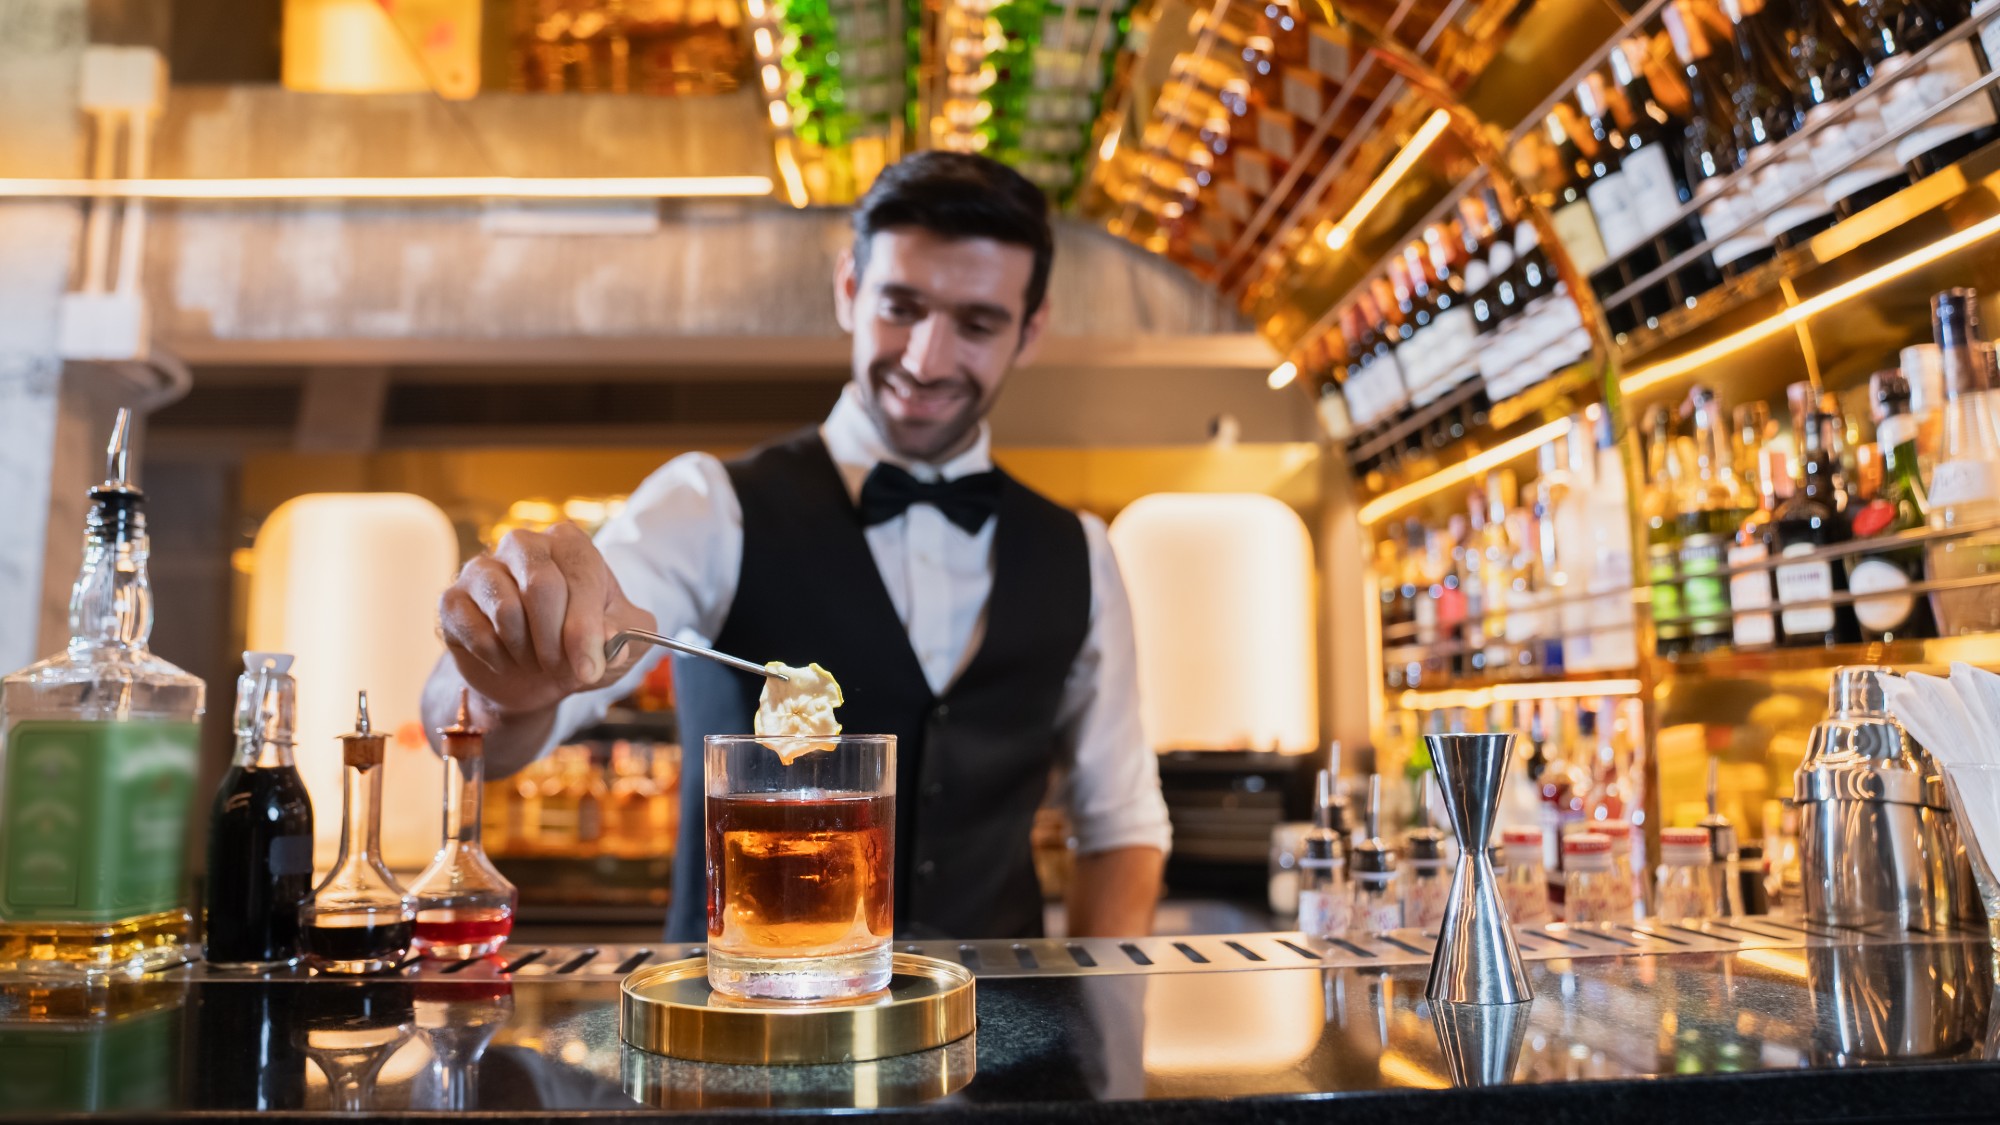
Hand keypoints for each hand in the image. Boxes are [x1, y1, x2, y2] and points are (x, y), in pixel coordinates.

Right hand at [438, 523, 655, 715]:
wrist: (533, 678)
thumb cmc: (579, 649)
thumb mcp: (620, 645)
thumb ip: (629, 636)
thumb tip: (610, 636)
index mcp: (569, 544)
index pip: (580, 574)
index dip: (586, 626)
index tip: (590, 667)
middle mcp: (523, 545)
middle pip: (541, 584)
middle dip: (555, 639)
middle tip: (562, 667)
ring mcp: (482, 569)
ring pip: (506, 610)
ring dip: (527, 650)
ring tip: (536, 659)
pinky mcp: (452, 600)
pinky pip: (474, 631)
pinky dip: (496, 658)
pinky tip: (506, 661)